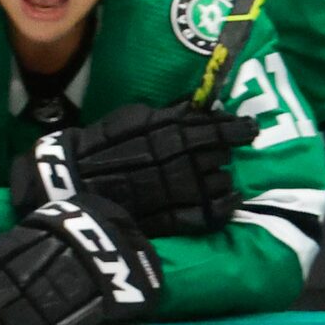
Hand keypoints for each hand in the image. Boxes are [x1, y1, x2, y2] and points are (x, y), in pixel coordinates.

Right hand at [11, 101, 249, 238]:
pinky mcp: (172, 216)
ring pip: (218, 181)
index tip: (250, 128)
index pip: (215, 128)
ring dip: (222, 177)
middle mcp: (179, 159)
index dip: (237, 128)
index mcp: (169, 130)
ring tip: (220, 175)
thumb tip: (196, 109)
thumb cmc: (102, 143)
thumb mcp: (133, 117)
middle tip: (226, 152)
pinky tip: (230, 200)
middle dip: (224, 152)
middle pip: (218, 154)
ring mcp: (177, 189)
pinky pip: (208, 212)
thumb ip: (167, 115)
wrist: (73, 180)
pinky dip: (224, 205)